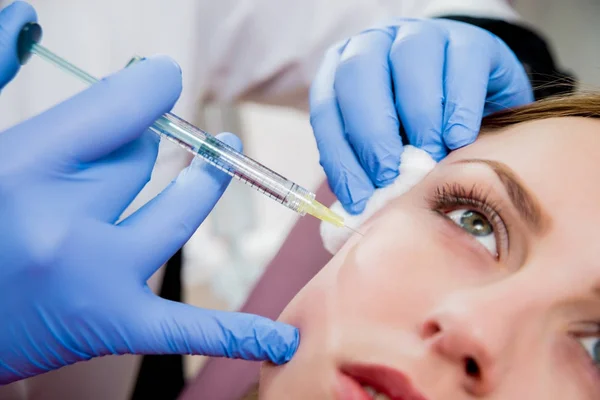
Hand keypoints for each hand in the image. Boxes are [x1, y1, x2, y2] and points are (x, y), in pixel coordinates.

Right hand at [0, 3, 296, 383]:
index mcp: (24, 171)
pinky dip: (241, 334)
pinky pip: (188, 330)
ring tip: (219, 156)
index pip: (124, 108)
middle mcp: (66, 228)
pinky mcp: (115, 328)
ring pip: (176, 211)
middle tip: (124, 148)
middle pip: (143, 159)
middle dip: (139, 145)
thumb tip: (26, 12)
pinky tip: (283, 341)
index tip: (158, 79)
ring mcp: (98, 282)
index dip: (151, 86)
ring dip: (196, 182)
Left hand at [310, 18, 532, 213]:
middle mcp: (376, 44)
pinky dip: (457, 107)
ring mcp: (421, 34)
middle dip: (371, 132)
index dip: (339, 155)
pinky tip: (457, 138)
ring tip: (429, 157)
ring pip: (409, 60)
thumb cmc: (419, 129)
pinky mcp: (468, 38)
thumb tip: (355, 208)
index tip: (358, 197)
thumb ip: (369, 167)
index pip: (327, 108)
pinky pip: (461, 64)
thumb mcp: (388, 147)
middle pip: (359, 75)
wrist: (475, 96)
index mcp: (343, 70)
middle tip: (389, 175)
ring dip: (416, 117)